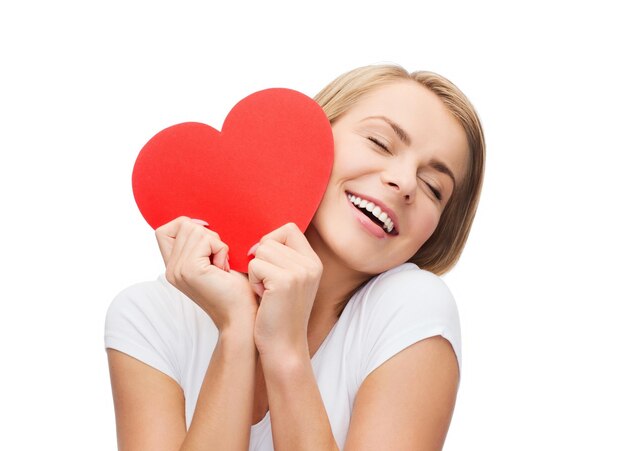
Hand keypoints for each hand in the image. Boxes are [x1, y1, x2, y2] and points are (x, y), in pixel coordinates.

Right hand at [156, 216, 257, 330]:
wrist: (241, 316)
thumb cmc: (235, 289)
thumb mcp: (212, 261)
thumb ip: (200, 245)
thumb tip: (199, 221)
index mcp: (173, 267)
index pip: (164, 231)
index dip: (186, 225)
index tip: (208, 239)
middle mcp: (171, 269)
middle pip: (184, 225)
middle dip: (209, 237)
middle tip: (219, 261)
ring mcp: (178, 270)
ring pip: (195, 230)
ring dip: (216, 244)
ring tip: (221, 266)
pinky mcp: (190, 270)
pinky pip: (206, 240)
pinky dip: (220, 250)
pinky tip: (224, 268)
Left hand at [247, 223, 322, 356]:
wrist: (283, 347)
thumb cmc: (278, 314)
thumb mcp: (289, 281)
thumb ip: (283, 258)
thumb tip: (260, 240)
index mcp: (313, 262)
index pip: (288, 229)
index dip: (271, 241)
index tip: (267, 264)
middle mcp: (311, 264)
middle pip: (271, 239)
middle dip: (260, 260)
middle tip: (268, 286)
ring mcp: (300, 272)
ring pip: (261, 250)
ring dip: (255, 271)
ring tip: (266, 292)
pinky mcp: (284, 281)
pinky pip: (255, 265)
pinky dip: (253, 281)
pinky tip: (263, 298)